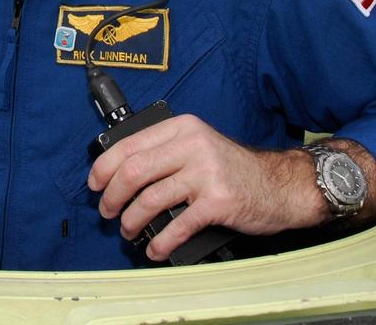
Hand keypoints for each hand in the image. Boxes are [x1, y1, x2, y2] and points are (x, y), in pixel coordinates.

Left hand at [86, 115, 323, 260]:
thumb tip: (120, 174)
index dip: (104, 167)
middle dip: (112, 196)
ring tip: (128, 230)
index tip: (94, 184)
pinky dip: (160, 241)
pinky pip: (177, 225)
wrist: (281, 185)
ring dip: (131, 220)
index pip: (130, 144)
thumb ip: (167, 152)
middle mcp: (193, 145)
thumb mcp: (200, 145)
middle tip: (107, 211)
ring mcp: (206, 172)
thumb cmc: (234, 169)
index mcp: (183, 127)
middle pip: (134, 171)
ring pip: (150, 198)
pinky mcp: (218, 201)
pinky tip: (155, 248)